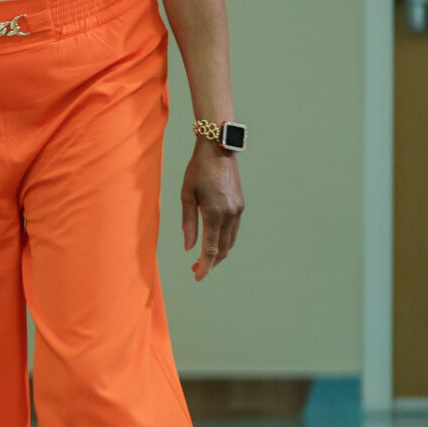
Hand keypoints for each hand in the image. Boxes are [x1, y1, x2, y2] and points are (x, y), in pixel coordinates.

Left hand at [181, 142, 241, 280]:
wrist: (219, 149)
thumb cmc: (197, 170)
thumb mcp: (186, 195)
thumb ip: (188, 223)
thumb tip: (189, 247)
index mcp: (215, 213)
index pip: (210, 249)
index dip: (204, 266)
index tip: (197, 277)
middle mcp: (230, 214)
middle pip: (222, 249)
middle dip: (210, 263)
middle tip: (195, 270)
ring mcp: (238, 210)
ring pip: (230, 241)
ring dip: (218, 253)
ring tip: (202, 260)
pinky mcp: (241, 205)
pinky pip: (234, 231)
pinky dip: (224, 241)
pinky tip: (214, 243)